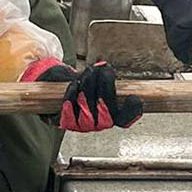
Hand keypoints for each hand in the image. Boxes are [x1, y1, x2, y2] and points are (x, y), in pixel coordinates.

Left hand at [23, 58, 142, 131]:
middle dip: (106, 88)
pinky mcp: (68, 124)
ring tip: (88, 73)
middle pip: (107, 112)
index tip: (133, 97)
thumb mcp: (98, 76)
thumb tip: (102, 64)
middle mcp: (101, 124)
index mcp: (114, 116)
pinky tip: (74, 85)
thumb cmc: (84, 82)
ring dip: (88, 89)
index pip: (125, 120)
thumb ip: (105, 73)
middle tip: (105, 71)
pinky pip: (70, 114)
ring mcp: (84, 126)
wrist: (58, 87)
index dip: (132, 112)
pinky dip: (72, 97)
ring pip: (88, 111)